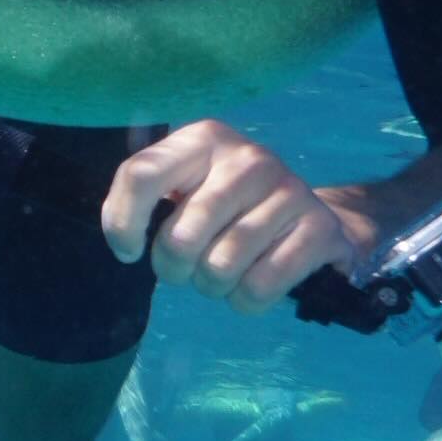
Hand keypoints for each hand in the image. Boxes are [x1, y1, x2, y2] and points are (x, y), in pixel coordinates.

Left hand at [101, 120, 363, 316]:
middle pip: (179, 238)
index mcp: (204, 139)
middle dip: (173, 269)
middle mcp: (248, 158)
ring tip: (221, 273)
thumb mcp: (184, 187)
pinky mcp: (318, 228)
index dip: (122, 225)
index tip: (128, 252)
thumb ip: (145, 195)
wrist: (308, 218)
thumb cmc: (227, 206)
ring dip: (211, 286)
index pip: (140, 176)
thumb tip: (125, 237)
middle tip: (186, 267)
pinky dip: (245, 300)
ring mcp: (288, 190)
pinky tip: (252, 283)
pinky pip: (258, 288)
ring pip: (219, 268)